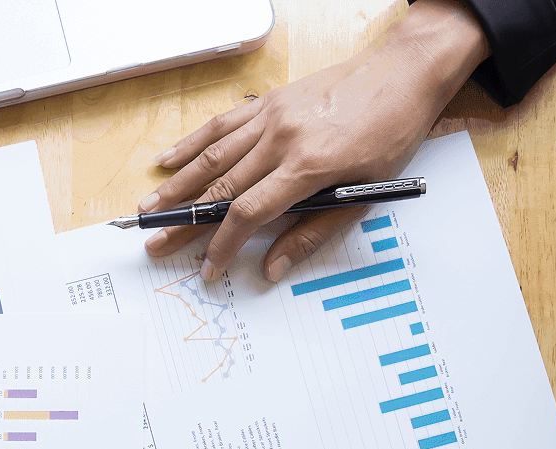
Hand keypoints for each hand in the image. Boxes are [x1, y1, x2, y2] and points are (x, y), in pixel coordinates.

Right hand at [140, 0, 488, 281]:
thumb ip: (314, 232)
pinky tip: (168, 159)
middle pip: (219, 189)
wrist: (405, 73)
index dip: (222, 245)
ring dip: (176, 185)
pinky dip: (192, 143)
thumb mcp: (365, 195)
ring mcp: (271, 117)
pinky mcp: (270, 102)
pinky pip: (222, 124)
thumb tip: (274, 266)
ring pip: (212, 156)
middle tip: (155, 244)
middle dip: (183, 222)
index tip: (208, 268)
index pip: (248, 214)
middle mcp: (282, 139)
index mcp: (307, 167)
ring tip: (149, 207)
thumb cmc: (391, 134)